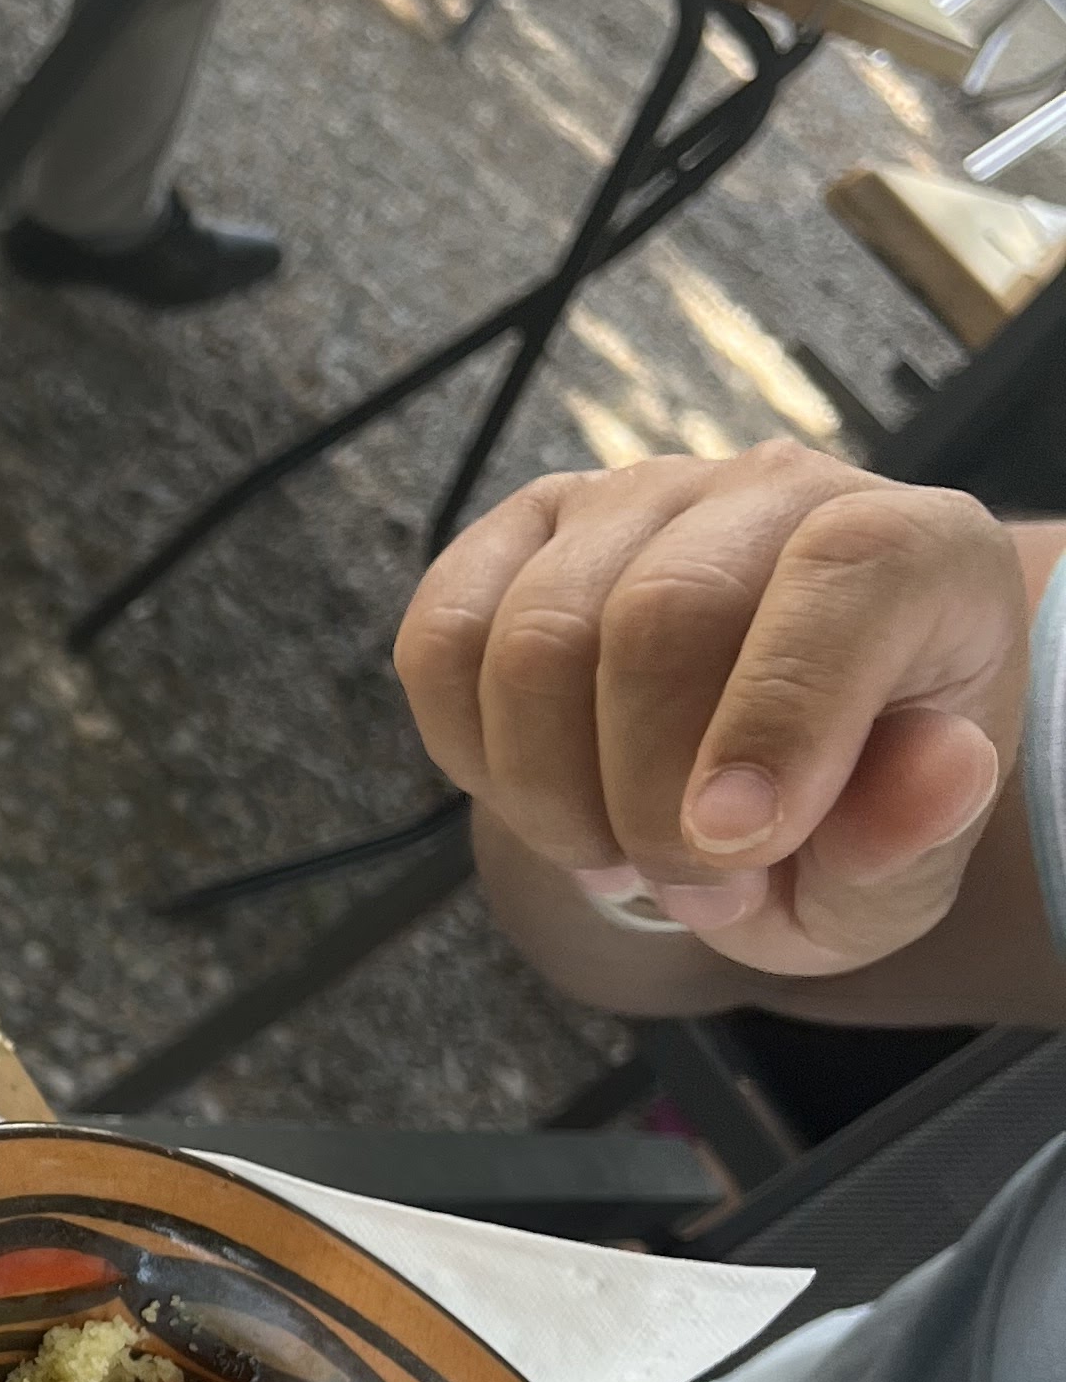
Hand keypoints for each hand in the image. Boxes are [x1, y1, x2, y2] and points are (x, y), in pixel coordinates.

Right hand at [394, 444, 1028, 979]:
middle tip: (692, 890)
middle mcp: (776, 491)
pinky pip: (441, 639)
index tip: (734, 846)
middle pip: (660, 614)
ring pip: (533, 636)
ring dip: (552, 794)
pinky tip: (542, 798)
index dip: (779, 713)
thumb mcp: (899, 871)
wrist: (764, 777)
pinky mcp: (527, 531)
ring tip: (617, 857)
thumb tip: (940, 771)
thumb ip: (914, 837)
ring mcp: (639, 499)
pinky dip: (472, 752)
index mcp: (916, 551)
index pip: (845, 573)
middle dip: (645, 799)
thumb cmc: (839, 817)